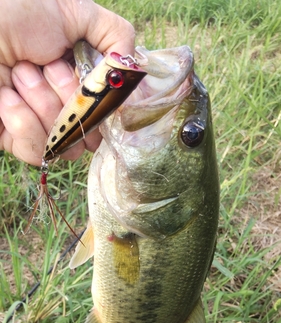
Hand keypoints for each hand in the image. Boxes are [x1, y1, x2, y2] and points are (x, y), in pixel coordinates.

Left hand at [0, 0, 134, 165]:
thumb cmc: (18, 10)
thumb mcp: (75, 11)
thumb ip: (115, 35)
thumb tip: (133, 70)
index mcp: (80, 83)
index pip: (107, 117)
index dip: (101, 105)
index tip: (88, 79)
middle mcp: (62, 108)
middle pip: (88, 135)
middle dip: (68, 97)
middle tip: (44, 65)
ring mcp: (38, 126)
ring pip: (63, 144)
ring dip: (41, 101)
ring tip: (19, 72)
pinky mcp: (12, 139)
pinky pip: (35, 150)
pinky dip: (22, 119)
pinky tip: (6, 95)